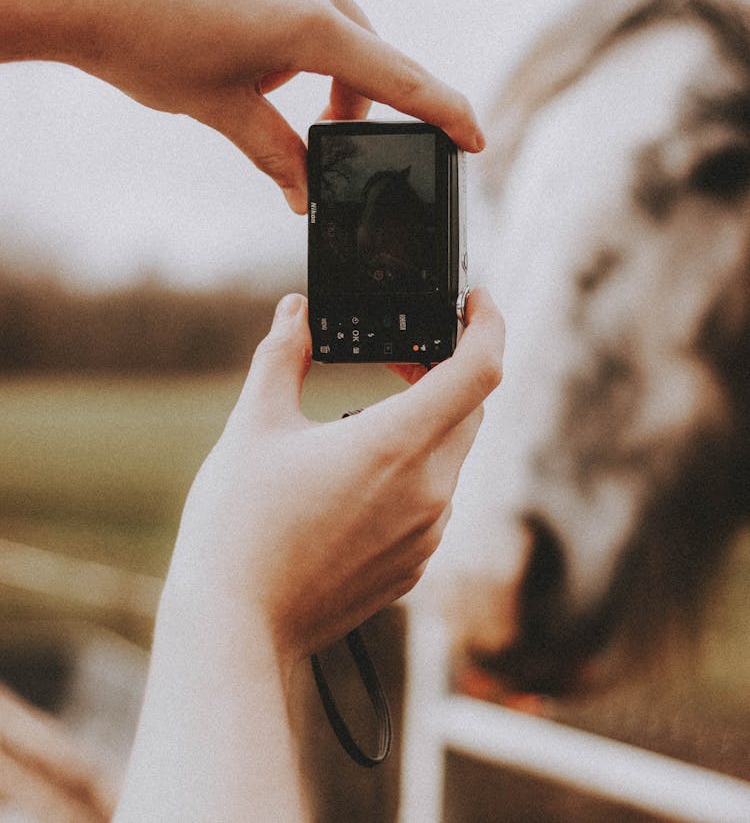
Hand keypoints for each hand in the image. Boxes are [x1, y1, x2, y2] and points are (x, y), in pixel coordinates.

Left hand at [6, 0, 483, 210]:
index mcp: (308, 22)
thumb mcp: (218, 109)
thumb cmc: (140, 45)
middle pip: (361, 46)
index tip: (476, 138)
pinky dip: (280, 11)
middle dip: (347, 93)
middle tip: (317, 128)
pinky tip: (226, 22)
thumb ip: (277, 152)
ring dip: (307, 51)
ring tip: (242, 63)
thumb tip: (306, 196)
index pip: (397, 77)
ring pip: (326, 11)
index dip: (443, 112)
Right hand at [166, 287, 503, 664]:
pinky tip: (360, 474)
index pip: (480, 370)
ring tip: (370, 414)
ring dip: (428, 423)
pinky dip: (415, 471)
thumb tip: (296, 312)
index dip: (488, 324)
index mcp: (396, 444)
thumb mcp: (255, 425)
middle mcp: (428, 489)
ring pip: (452, 455)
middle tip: (402, 355)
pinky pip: (434, 501)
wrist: (236, 627)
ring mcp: (427, 533)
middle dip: (447, 371)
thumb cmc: (239, 526)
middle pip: (469, 408)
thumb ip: (282, 356)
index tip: (476, 302)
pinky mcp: (415, 565)